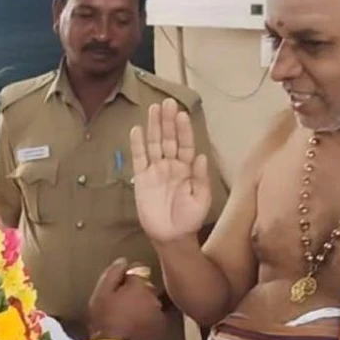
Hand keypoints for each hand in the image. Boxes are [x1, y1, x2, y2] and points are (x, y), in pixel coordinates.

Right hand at [87, 258, 168, 339]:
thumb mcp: (101, 293)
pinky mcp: (162, 332)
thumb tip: (123, 261)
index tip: (117, 287)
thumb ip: (113, 274)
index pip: (138, 271)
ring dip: (143, 307)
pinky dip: (147, 321)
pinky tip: (135, 329)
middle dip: (136, 293)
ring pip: (151, 305)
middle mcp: (155, 298)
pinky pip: (154, 320)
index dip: (126, 278)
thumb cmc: (104, 319)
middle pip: (146, 289)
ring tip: (127, 318)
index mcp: (140, 285)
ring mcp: (160, 315)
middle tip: (120, 304)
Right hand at [130, 98, 211, 243]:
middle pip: (169, 139)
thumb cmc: (189, 218)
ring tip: (154, 109)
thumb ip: (201, 178)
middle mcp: (171, 165)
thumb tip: (201, 156)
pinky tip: (137, 130)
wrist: (171, 236)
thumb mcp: (201, 199)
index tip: (182, 114)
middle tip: (167, 102)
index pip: (186, 144)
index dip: (183, 130)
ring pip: (154, 144)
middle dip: (168, 121)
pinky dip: (137, 145)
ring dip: (154, 127)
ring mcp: (156, 170)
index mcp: (188, 168)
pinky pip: (139, 159)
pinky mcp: (142, 178)